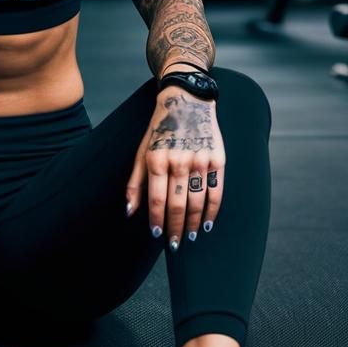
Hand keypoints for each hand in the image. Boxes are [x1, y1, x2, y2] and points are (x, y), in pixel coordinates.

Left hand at [125, 88, 225, 248]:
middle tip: (174, 245)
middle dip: (175, 228)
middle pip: (178, 205)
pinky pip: (217, 192)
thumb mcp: (141, 152)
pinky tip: (206, 223)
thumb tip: (129, 212)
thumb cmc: (160, 130)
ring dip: (193, 224)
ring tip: (189, 237)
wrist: (187, 101)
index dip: (157, 221)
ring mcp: (200, 160)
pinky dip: (212, 211)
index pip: (156, 200)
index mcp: (157, 159)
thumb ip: (134, 184)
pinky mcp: (218, 159)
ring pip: (198, 202)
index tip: (157, 235)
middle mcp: (179, 161)